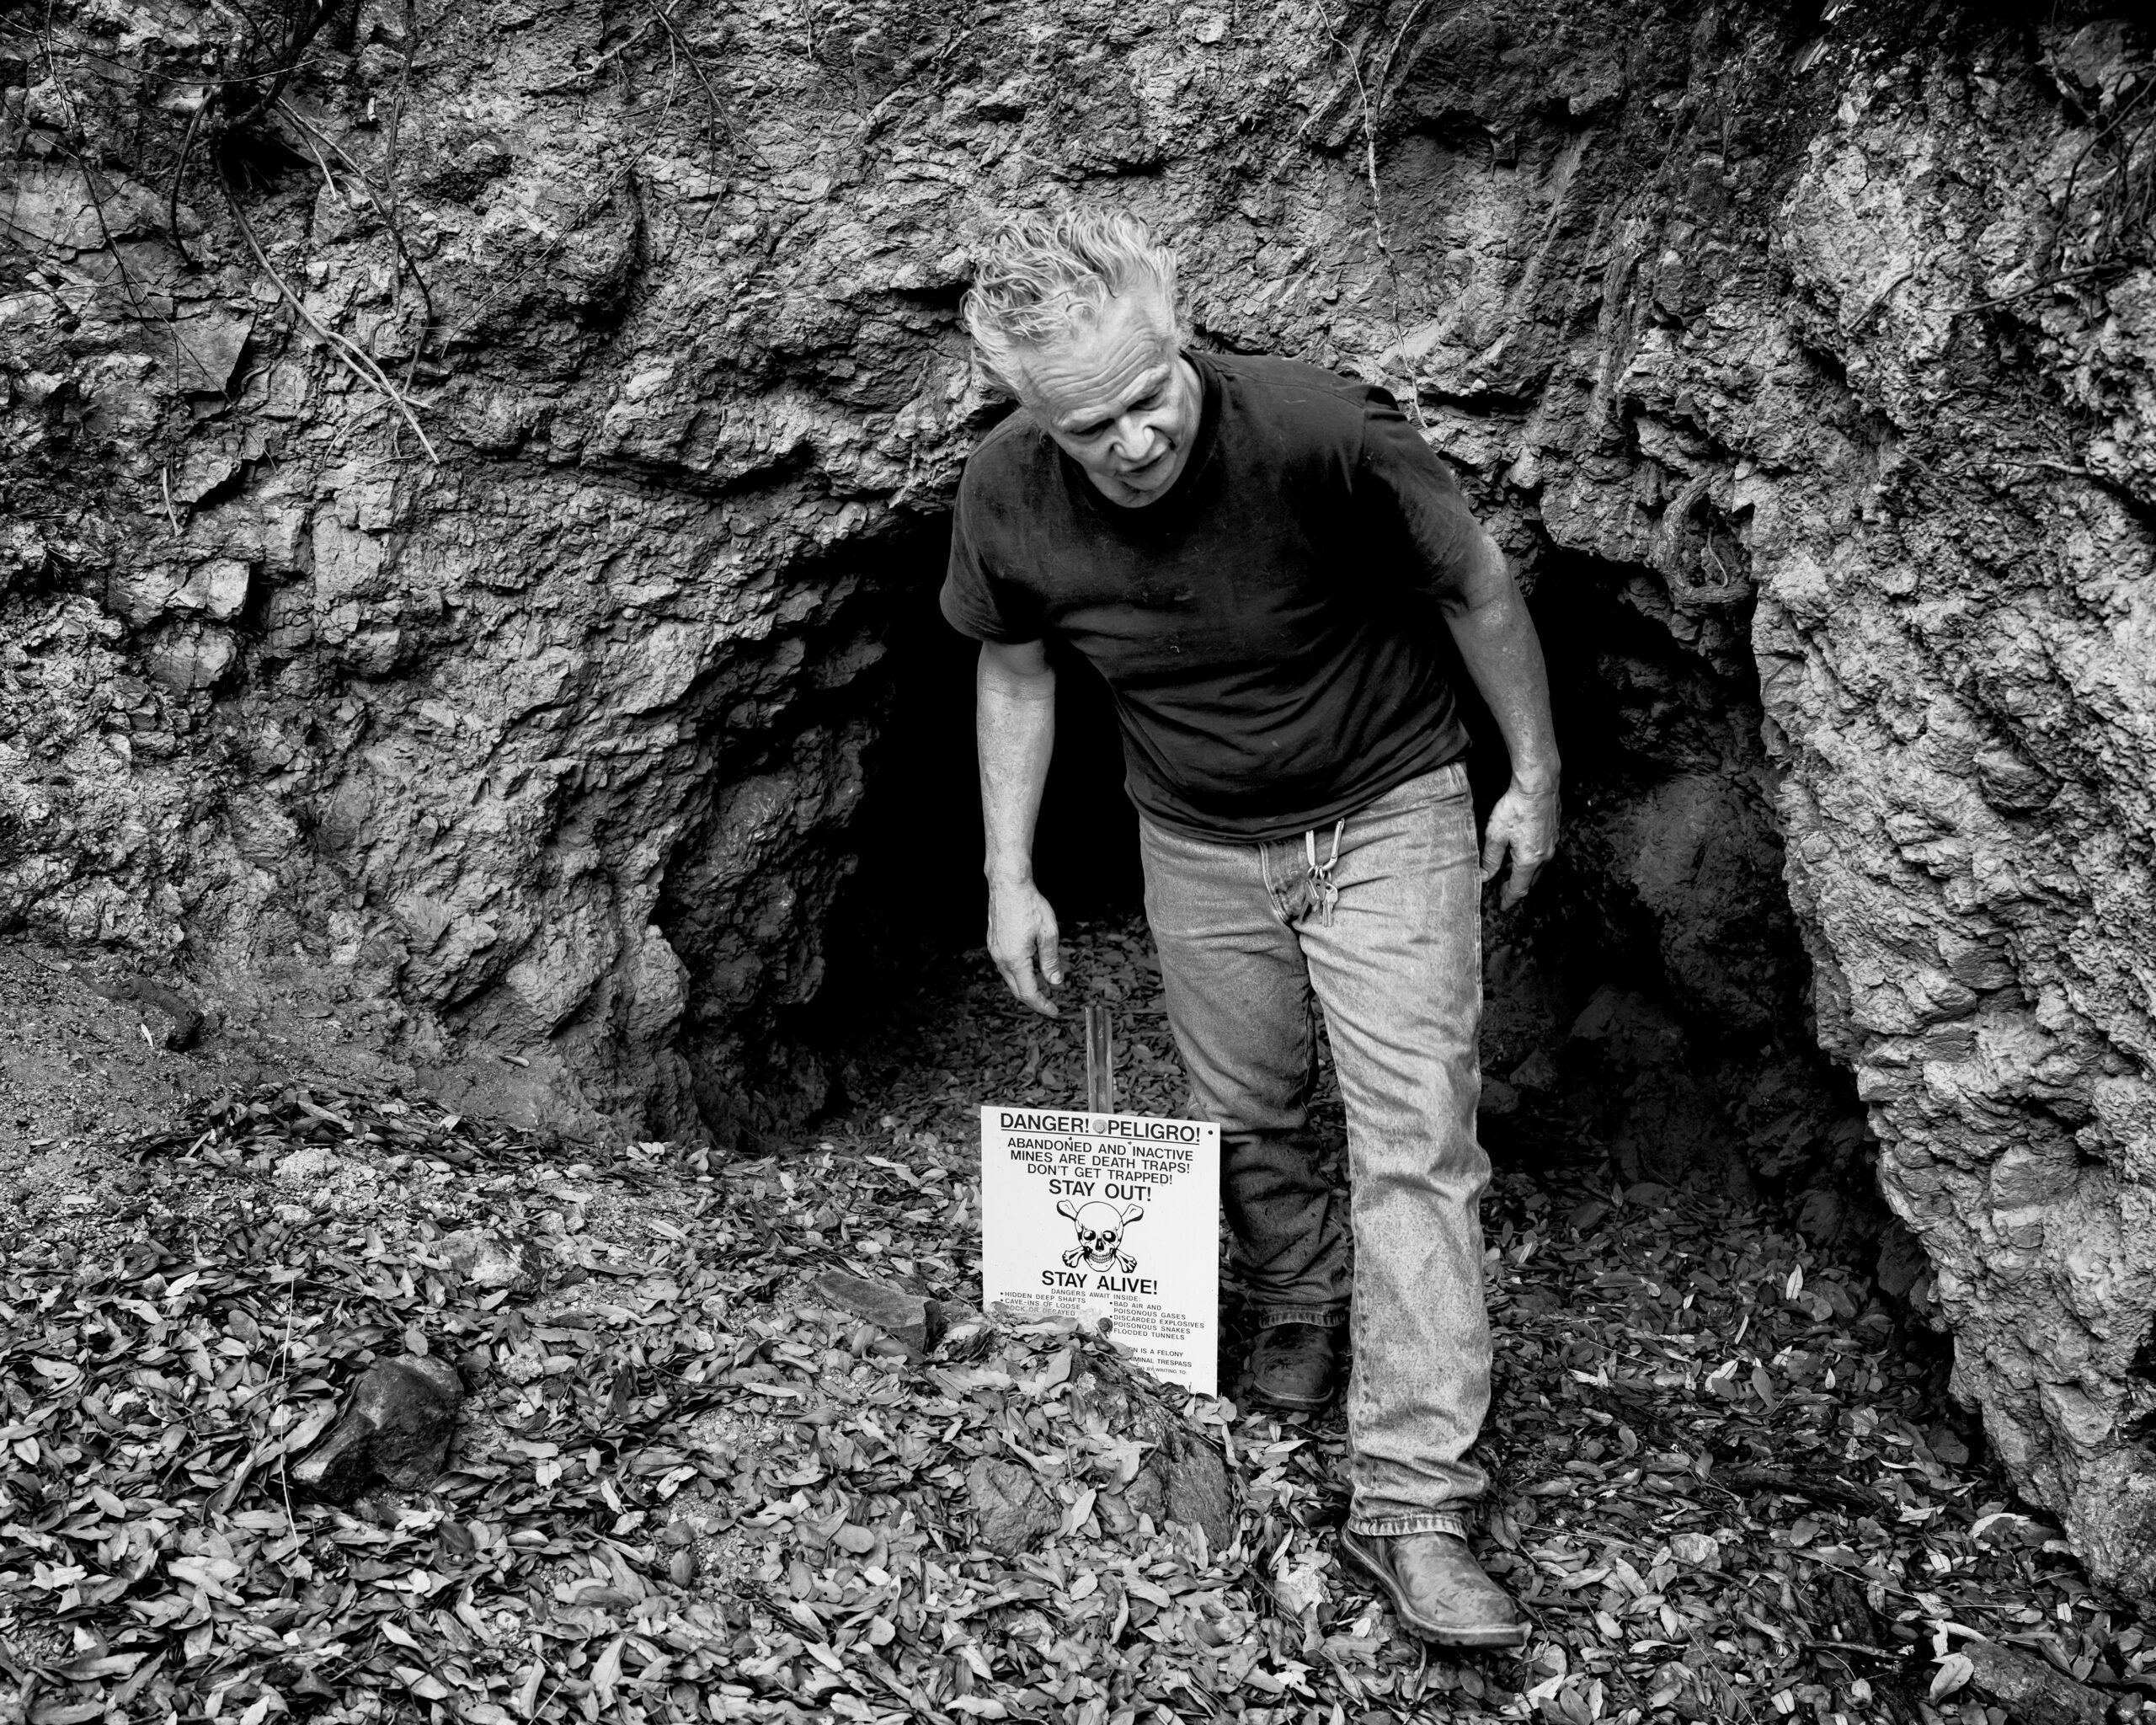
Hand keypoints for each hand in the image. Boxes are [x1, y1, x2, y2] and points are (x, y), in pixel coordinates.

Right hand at [987, 880, 1062, 1014]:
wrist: (1008, 884)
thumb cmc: (1029, 904)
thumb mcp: (1048, 933)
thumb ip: (1051, 961)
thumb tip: (1055, 983)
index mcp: (1016, 959)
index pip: (1029, 993)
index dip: (1043, 1006)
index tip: (1055, 1012)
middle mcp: (1001, 958)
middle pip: (1017, 990)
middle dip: (1034, 1001)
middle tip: (1050, 1005)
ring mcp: (995, 951)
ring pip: (1010, 979)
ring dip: (1025, 988)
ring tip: (1042, 990)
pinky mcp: (993, 943)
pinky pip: (1005, 967)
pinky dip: (1018, 975)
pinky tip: (1029, 972)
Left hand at [1481, 778, 1559, 907]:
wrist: (1539, 785)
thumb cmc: (1516, 808)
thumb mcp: (1496, 835)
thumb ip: (1490, 859)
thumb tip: (1485, 876)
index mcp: (1529, 860)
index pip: (1519, 889)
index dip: (1509, 899)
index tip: (1503, 906)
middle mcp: (1544, 856)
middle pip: (1530, 881)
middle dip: (1517, 887)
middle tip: (1503, 890)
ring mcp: (1552, 845)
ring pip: (1538, 868)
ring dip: (1525, 873)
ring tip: (1510, 872)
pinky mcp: (1554, 833)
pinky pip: (1543, 855)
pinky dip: (1532, 860)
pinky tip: (1522, 852)